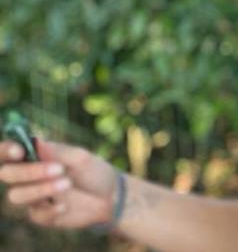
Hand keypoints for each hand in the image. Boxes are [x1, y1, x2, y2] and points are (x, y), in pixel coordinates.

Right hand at [0, 139, 118, 228]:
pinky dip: (49, 209)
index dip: (6, 150)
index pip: (7, 152)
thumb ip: (58, 151)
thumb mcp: (81, 158)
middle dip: (29, 172)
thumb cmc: (93, 171)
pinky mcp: (40, 215)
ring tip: (67, 184)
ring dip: (40, 189)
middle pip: (8, 173)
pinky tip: (65, 205)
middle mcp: (28, 176)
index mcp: (35, 156)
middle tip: (58, 169)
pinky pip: (34, 214)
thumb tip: (36, 141)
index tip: (19, 151)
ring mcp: (32, 196)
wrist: (109, 196)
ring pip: (16, 195)